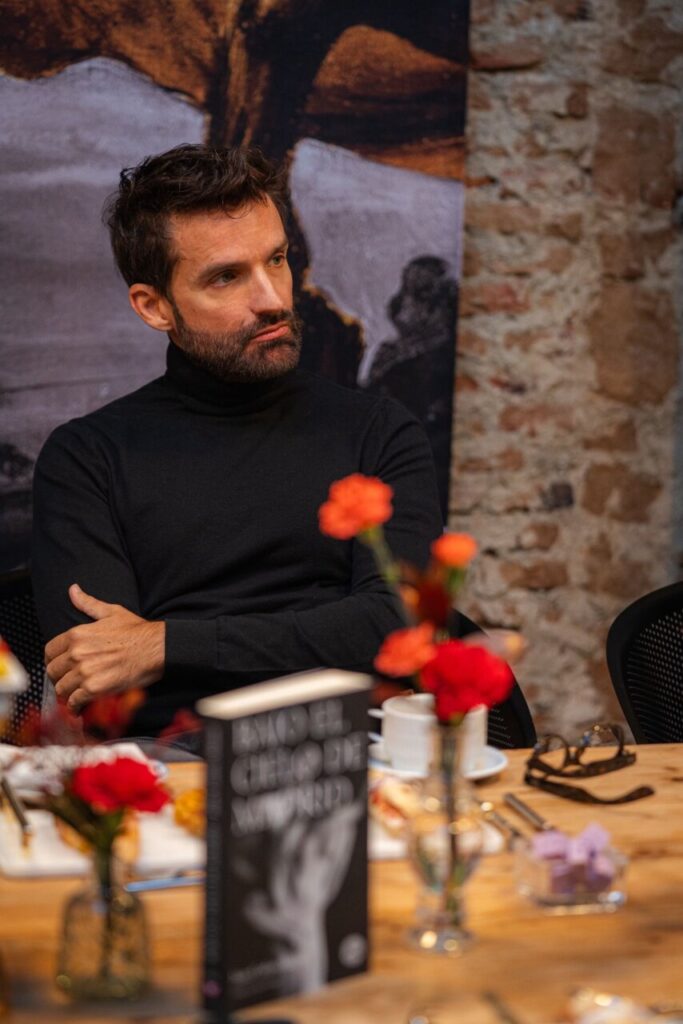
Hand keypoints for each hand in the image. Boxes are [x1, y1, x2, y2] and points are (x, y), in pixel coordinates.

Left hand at [45, 584, 164, 712]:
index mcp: (76, 634)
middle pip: (52, 672)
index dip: (53, 661)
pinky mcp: (94, 689)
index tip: (60, 667)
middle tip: (69, 682)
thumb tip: (73, 590)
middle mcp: (76, 653)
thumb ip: (88, 603)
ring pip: (61, 689)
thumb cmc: (136, 631)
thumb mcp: (111, 612)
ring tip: (75, 695)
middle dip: (59, 678)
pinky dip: (76, 707)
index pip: (48, 652)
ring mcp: (84, 672)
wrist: (156, 648)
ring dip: (67, 694)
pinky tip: (81, 707)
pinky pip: (74, 702)